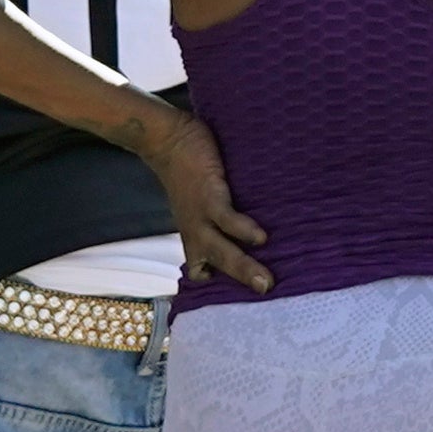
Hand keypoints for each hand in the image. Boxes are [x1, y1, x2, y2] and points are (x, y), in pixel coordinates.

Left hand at [132, 104, 268, 289]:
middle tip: (265, 291)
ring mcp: (200, 216)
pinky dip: (242, 230)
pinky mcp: (208, 196)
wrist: (166, 139)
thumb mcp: (199, 202)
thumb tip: (255, 224)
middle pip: (214, 266)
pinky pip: (226, 220)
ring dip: (242, 267)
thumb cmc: (189, 169)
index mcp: (194, 234)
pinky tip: (261, 237)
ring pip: (220, 251)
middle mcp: (195, 231)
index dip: (219, 282)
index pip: (201, 270)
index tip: (243, 291)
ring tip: (266, 280)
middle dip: (239, 280)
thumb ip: (219, 215)